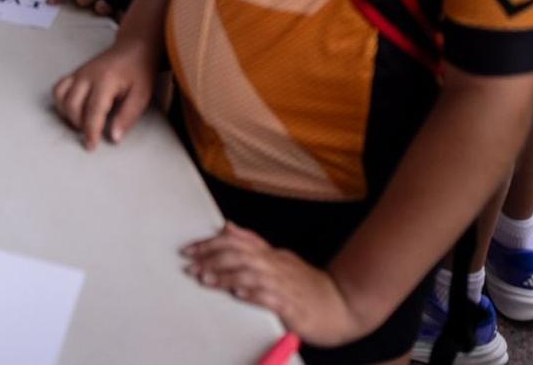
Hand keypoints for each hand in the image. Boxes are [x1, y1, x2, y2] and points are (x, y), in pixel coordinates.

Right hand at [51, 37, 157, 148]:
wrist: (133, 49)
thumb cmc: (139, 73)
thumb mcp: (142, 96)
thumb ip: (127, 117)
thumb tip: (113, 138)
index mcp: (105, 81)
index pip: (93, 111)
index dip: (91, 131)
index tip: (91, 147)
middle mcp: (87, 76)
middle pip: (72, 105)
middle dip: (79, 125)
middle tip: (91, 134)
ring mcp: (78, 73)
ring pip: (61, 97)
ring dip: (68, 115)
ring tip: (82, 123)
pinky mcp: (75, 73)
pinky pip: (58, 88)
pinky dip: (61, 102)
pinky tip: (73, 110)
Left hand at [183, 225, 362, 346]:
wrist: (344, 304)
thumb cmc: (308, 286)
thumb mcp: (280, 259)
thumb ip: (253, 244)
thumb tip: (227, 227)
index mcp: (272, 256)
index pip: (237, 241)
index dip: (210, 243)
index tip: (189, 250)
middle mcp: (276, 266)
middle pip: (240, 254)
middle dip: (212, 258)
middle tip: (190, 265)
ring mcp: (285, 285)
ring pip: (251, 274)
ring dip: (225, 276)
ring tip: (206, 279)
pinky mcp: (293, 306)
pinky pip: (271, 298)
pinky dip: (254, 294)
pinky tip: (239, 294)